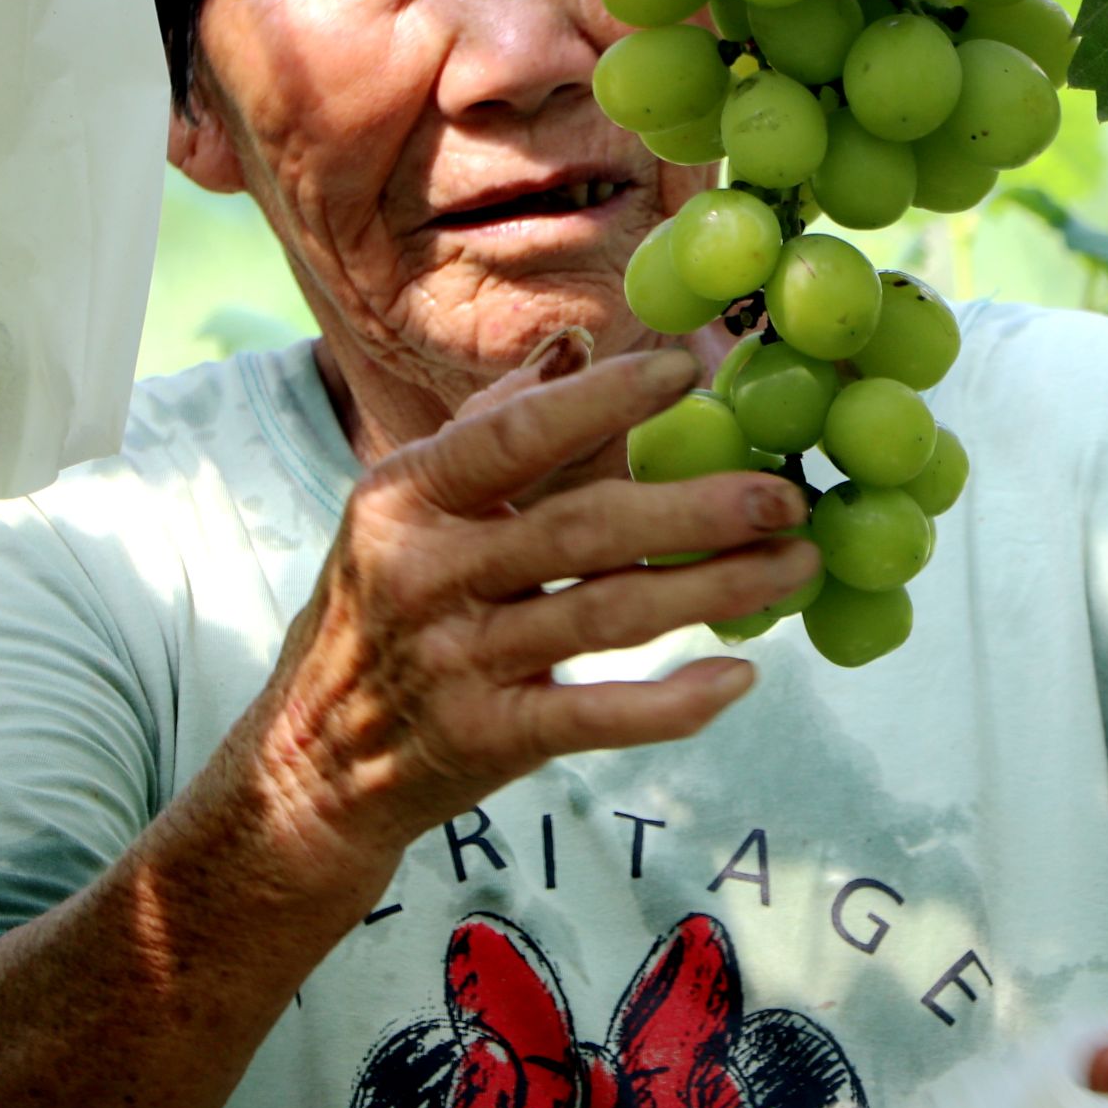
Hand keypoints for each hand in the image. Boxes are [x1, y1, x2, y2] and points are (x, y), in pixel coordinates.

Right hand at [241, 345, 810, 887]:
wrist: (312, 761)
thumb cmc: (380, 608)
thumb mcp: (402, 509)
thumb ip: (490, 427)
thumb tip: (574, 346)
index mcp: (406, 499)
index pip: (511, 437)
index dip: (600, 404)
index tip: (686, 370)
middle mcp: (426, 574)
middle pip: (583, 529)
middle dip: (698, 509)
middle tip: (787, 494)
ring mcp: (457, 661)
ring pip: (607, 615)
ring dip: (715, 589)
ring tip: (796, 565)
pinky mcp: (488, 737)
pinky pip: (598, 716)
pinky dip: (674, 701)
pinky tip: (740, 676)